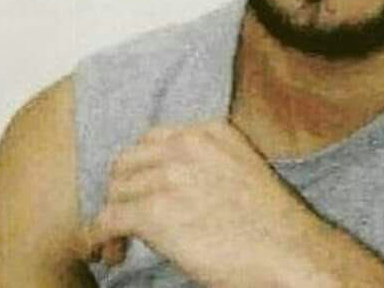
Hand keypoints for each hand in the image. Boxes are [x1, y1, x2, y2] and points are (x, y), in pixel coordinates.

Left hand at [77, 120, 325, 286]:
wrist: (288, 249)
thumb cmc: (272, 221)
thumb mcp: (242, 167)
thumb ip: (207, 161)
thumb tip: (173, 183)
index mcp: (210, 131)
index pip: (154, 139)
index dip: (141, 169)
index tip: (140, 192)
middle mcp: (186, 145)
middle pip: (127, 161)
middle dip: (122, 191)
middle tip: (124, 222)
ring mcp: (169, 176)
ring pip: (115, 191)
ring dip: (111, 219)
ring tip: (118, 246)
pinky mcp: (155, 213)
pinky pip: (105, 220)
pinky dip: (96, 239)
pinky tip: (104, 252)